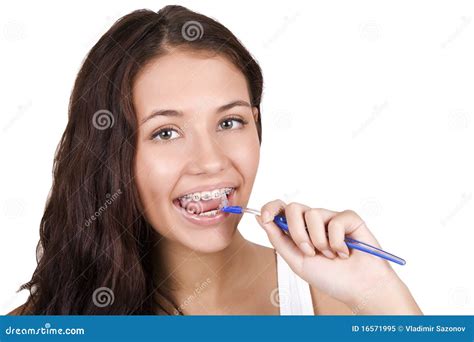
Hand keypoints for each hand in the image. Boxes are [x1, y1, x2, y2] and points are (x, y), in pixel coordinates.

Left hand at [255, 200, 421, 313]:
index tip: (265, 217)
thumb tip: (260, 218)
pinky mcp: (349, 218)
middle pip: (293, 208)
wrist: (359, 288)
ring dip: (319, 241)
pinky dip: (338, 241)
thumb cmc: (331, 278)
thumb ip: (278, 239)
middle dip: (297, 232)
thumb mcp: (296, 261)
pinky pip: (335, 220)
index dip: (271, 207)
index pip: (281, 209)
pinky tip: (345, 251)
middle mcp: (313, 222)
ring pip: (312, 214)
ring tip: (330, 254)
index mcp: (299, 231)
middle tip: (309, 251)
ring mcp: (331, 218)